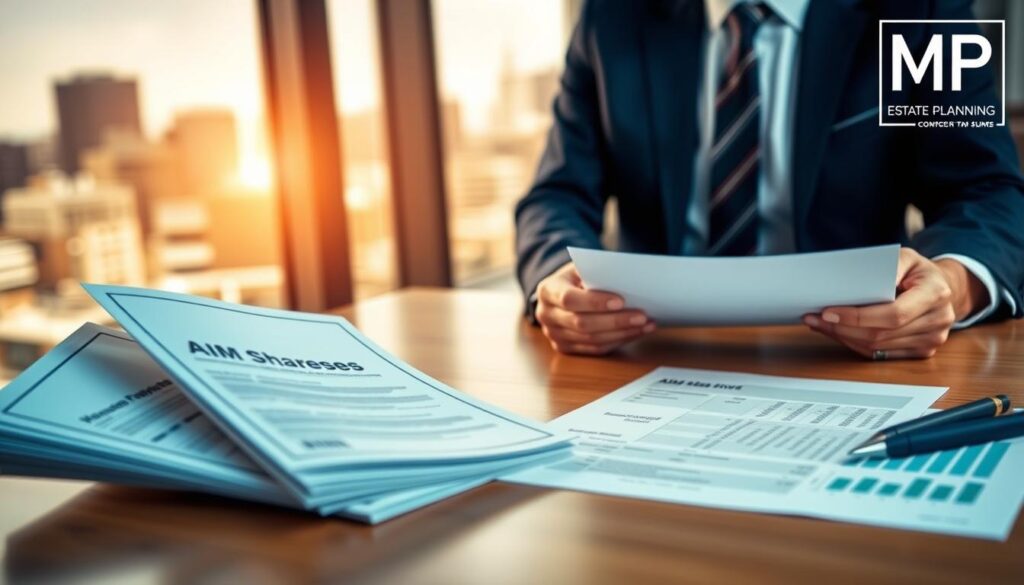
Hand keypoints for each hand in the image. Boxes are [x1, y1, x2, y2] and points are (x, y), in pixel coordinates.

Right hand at [535, 262, 654, 354]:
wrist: (560, 293)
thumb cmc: (577, 277)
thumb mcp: (582, 267)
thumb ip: (597, 273)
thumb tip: (627, 283)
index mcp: (548, 290)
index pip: (569, 299)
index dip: (595, 302)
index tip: (621, 301)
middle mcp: (546, 315)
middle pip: (582, 324)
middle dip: (615, 321)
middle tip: (642, 316)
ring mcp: (554, 335)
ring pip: (591, 340)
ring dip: (622, 333)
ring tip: (646, 324)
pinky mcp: (566, 348)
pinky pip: (595, 349)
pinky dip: (618, 341)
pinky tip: (635, 332)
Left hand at [803, 248, 987, 359]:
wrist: (943, 288)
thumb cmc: (919, 272)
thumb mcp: (907, 257)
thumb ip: (888, 265)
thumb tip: (860, 282)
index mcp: (936, 293)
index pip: (893, 314)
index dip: (858, 317)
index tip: (829, 311)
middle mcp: (938, 319)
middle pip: (880, 334)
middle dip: (842, 328)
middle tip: (814, 318)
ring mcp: (932, 339)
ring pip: (877, 347)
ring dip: (843, 337)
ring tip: (820, 324)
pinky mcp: (921, 351)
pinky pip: (880, 354)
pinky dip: (855, 344)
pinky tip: (838, 333)